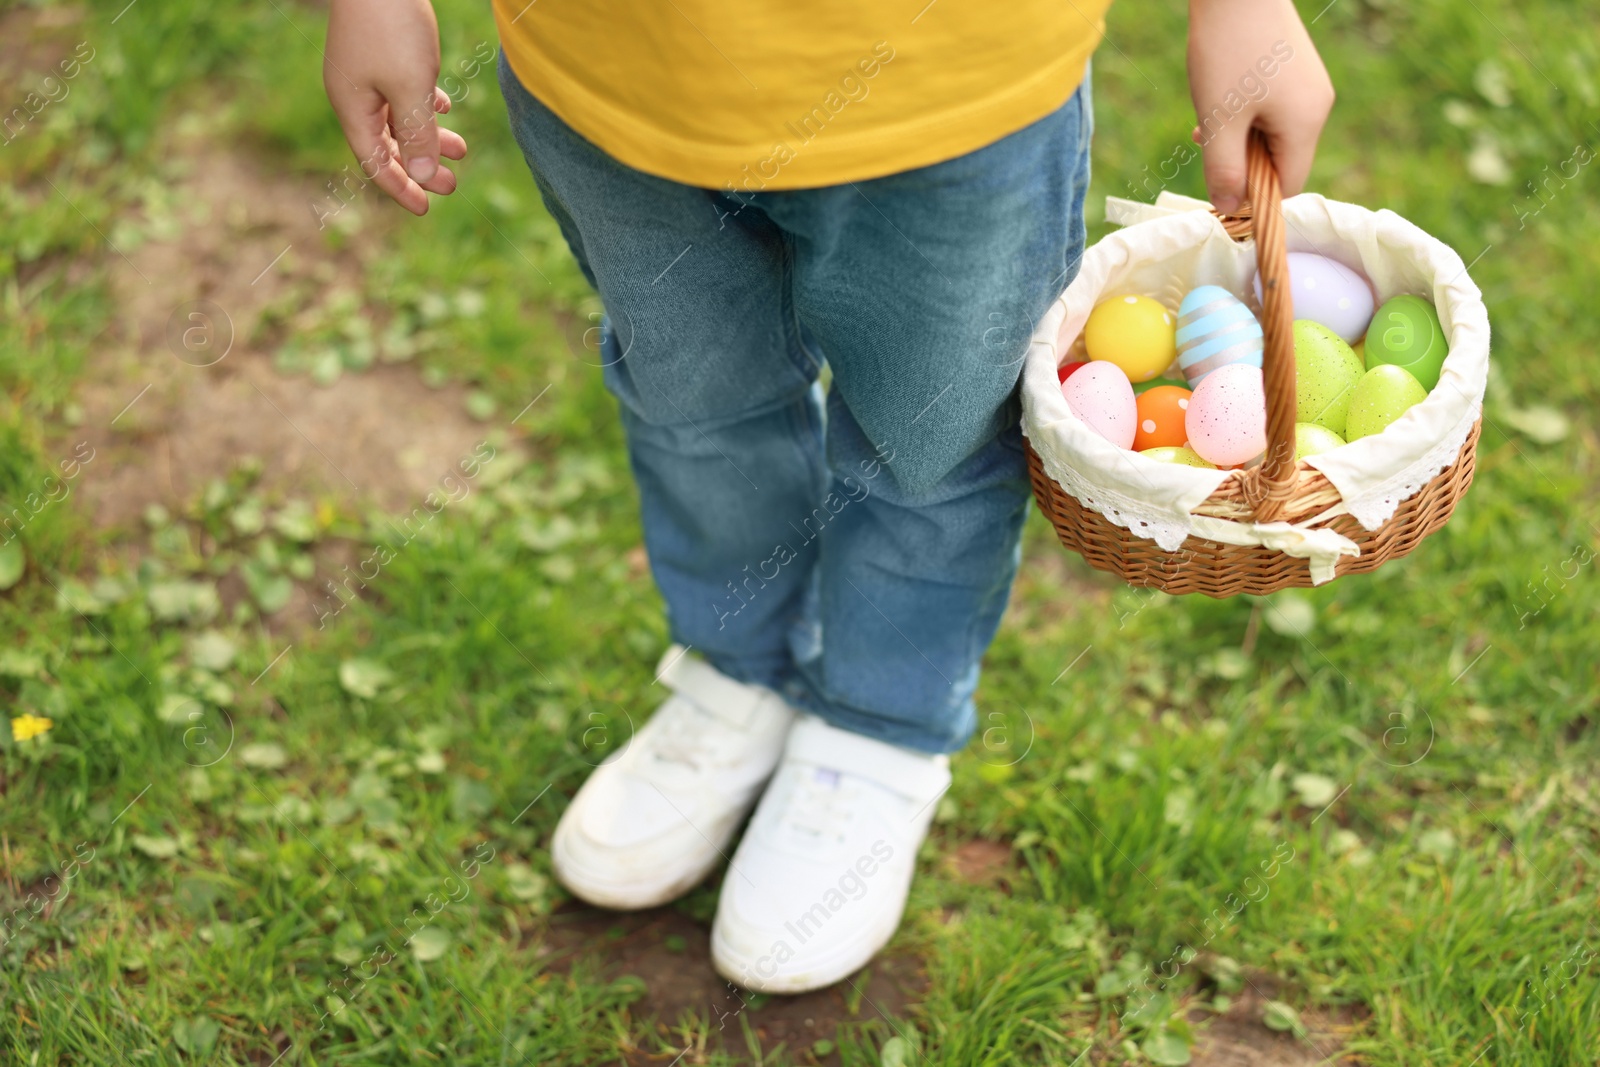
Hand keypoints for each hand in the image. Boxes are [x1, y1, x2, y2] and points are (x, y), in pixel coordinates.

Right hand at [324, 0, 466, 214]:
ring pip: (400, 117)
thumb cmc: (391, 26)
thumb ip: (417, 134)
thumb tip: (421, 177)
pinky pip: (402, 91)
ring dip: (430, 136)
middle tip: (453, 185)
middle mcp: (355, 94)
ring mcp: (367, 72)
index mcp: (353, 108)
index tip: (426, 209)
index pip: (374, 162)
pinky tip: (443, 106)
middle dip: (421, 166)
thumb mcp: (410, 87)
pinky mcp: (382, 52)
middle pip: (389, 144)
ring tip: (462, 150)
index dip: (400, 188)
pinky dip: (424, 106)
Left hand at [1187, 0, 1334, 211]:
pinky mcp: (1295, 69)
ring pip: (1272, 134)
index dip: (1254, 197)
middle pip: (1281, 160)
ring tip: (1208, 118)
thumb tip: (1229, 208)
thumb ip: (1224, 169)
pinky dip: (1243, 115)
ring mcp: (1309, 85)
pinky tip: (1217, 102)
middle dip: (1242, 162)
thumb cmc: (1227, 52)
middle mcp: (1317, 106)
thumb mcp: (1218, 120)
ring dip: (1237, 137)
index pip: (1288, 186)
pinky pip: (1271, 110)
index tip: (1219, 187)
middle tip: (1209, 141)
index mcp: (1306, 124)